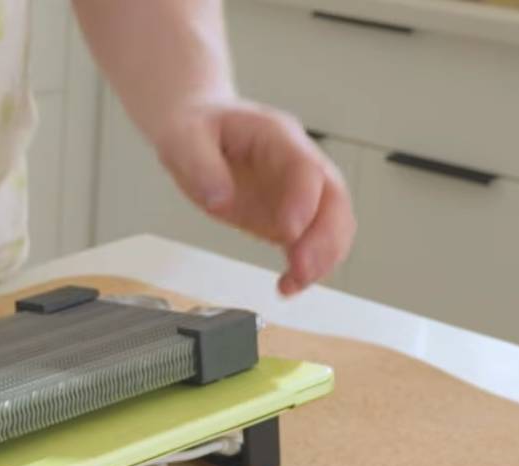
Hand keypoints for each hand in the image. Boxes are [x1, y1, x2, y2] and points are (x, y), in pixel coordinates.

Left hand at [150, 99, 356, 294]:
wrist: (196, 130)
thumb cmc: (196, 127)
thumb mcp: (184, 138)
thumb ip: (201, 166)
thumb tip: (219, 199)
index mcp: (278, 137)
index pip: (306, 166)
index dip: (304, 198)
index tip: (291, 228)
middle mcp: (297, 164)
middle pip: (333, 198)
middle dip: (325, 237)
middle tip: (303, 268)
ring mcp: (295, 192)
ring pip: (331, 225)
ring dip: (322, 257)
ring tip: (296, 283)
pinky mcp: (286, 217)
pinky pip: (308, 244)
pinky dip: (305, 268)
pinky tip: (289, 285)